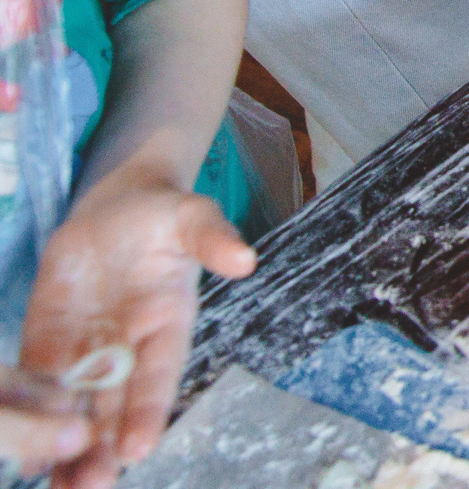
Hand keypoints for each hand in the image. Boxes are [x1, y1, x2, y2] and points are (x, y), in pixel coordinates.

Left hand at [17, 176, 256, 488]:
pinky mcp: (49, 344)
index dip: (149, 411)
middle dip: (103, 450)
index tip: (139, 448)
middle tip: (91, 486)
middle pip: (115, 409)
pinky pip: (38, 386)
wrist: (117, 207)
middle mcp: (128, 350)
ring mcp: (87, 351)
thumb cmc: (162, 212)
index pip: (158, 376)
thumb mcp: (191, 215)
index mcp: (167, 325)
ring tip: (58, 488)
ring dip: (66, 450)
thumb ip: (211, 238)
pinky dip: (31, 417)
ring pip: (75, 410)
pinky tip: (24, 454)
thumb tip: (245, 258)